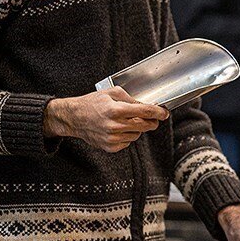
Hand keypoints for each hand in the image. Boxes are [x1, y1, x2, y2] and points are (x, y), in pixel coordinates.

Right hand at [43, 86, 168, 152]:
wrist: (74, 118)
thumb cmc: (92, 103)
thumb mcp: (110, 93)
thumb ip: (130, 98)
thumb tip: (146, 105)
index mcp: (115, 109)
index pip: (145, 111)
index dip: (158, 112)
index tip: (165, 113)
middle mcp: (115, 125)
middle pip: (145, 125)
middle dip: (152, 121)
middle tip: (153, 118)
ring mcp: (113, 138)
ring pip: (137, 134)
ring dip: (137, 128)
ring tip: (126, 121)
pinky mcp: (110, 147)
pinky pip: (128, 142)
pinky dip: (127, 136)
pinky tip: (118, 129)